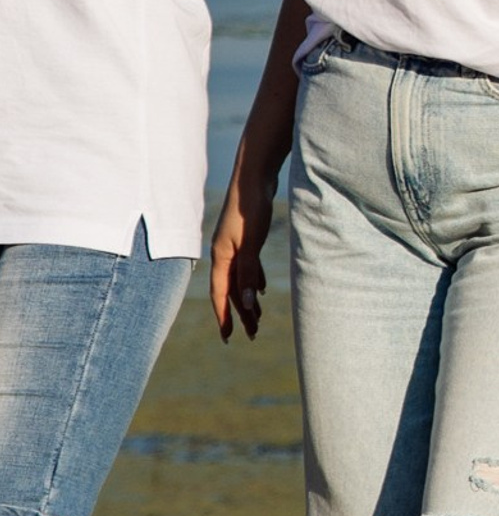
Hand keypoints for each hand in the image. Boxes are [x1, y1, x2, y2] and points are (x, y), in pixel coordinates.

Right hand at [210, 176, 271, 341]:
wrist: (255, 178)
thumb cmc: (252, 208)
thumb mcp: (251, 242)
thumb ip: (247, 271)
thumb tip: (248, 302)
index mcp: (222, 257)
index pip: (221, 294)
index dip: (225, 316)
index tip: (229, 337)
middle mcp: (225, 254)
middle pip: (232, 290)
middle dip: (241, 313)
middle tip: (252, 334)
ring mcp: (234, 246)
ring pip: (241, 279)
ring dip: (249, 299)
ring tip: (257, 319)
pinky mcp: (246, 238)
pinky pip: (248, 267)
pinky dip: (254, 280)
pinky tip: (261, 291)